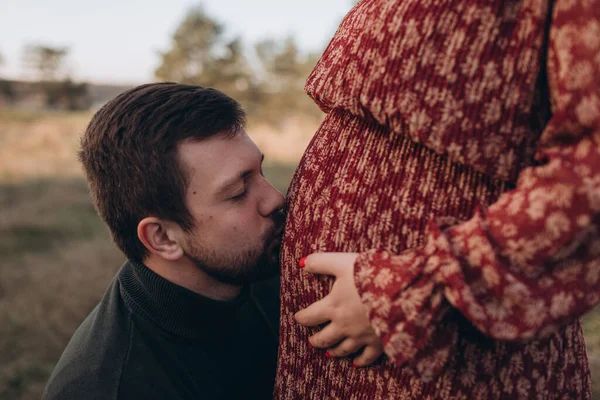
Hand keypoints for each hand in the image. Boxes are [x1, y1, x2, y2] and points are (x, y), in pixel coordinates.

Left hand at [294, 252, 383, 366]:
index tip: (298, 318)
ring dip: (334, 351)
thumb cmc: (370, 275)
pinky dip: (360, 361)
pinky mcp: (379, 342)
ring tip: (329, 353)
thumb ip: (321, 262)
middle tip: (311, 341)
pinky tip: (355, 363)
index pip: (310, 316)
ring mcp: (361, 337)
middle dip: (316, 340)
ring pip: (343, 349)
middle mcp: (344, 325)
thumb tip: (302, 263)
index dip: (302, 317)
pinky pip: (367, 357)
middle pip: (324, 338)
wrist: (401, 291)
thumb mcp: (343, 263)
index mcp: (333, 306)